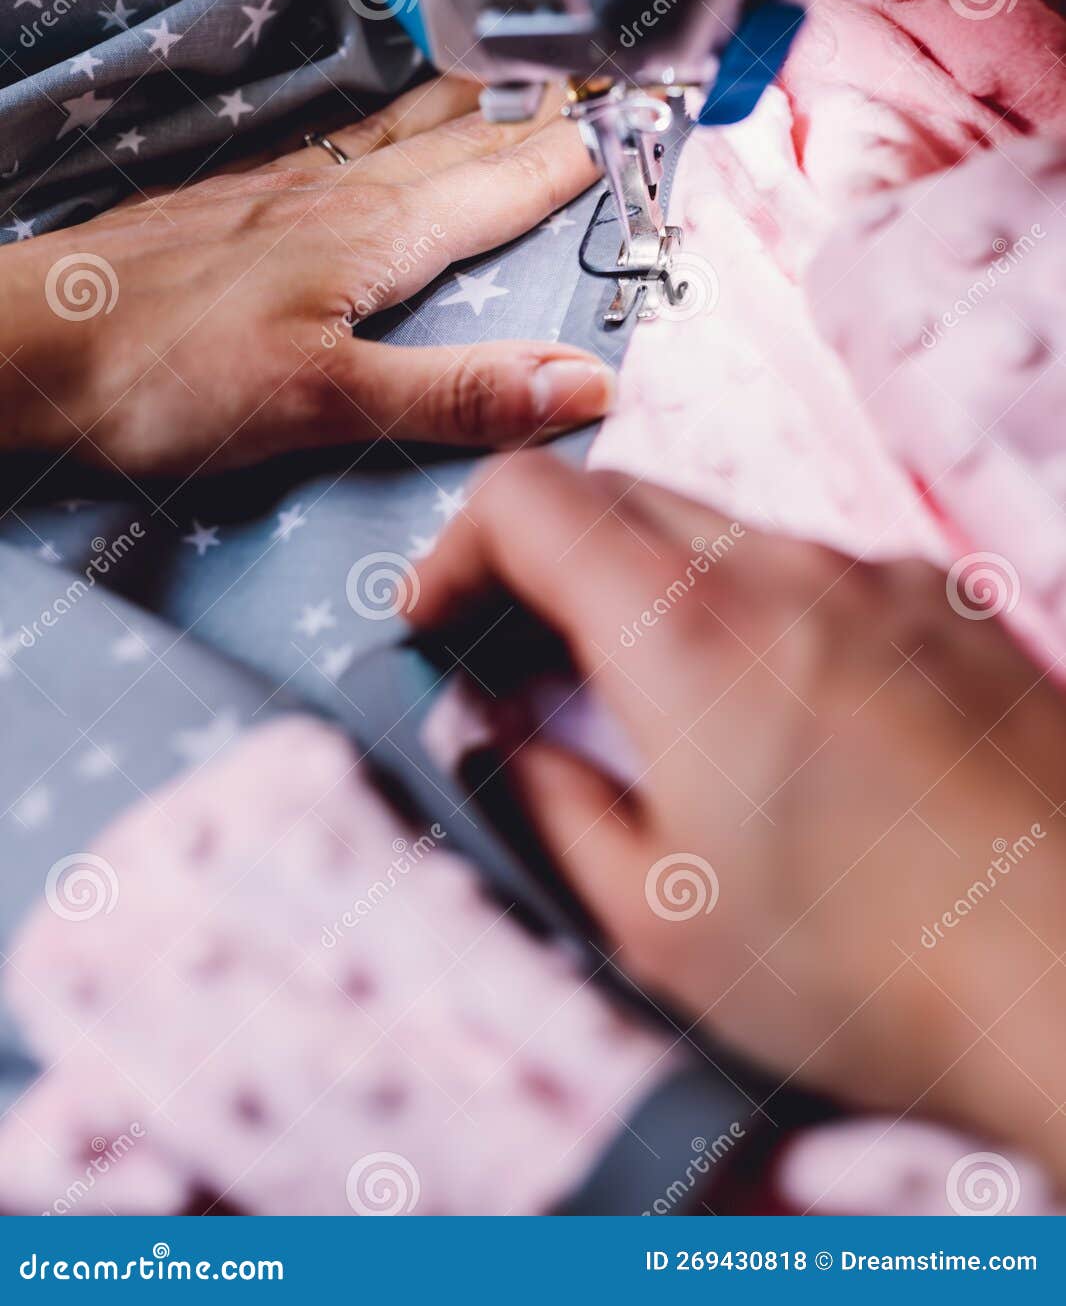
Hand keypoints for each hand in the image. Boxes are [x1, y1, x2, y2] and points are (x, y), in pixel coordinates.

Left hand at [0, 77, 611, 475]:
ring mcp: (286, 191)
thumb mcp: (321, 402)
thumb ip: (456, 393)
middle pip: (471, 142)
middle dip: (550, 113)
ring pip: (410, 133)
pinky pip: (349, 147)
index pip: (511, 181)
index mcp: (375, 235)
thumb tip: (585, 384)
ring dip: (480, 108)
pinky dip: (400, 127)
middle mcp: (339, 195)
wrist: (24, 343)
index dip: (585, 152)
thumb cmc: (158, 374)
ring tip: (529, 84)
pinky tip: (389, 133)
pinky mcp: (241, 204)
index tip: (653, 119)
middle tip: (613, 86)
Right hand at [414, 454, 1065, 1178]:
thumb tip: (494, 738)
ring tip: (663, 712)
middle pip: (619, 495)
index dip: (455, 549)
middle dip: (546, 563)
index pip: (528, 500)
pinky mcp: (952, 608)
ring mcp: (885, 579)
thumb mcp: (658, 921)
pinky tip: (784, 722)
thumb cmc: (882, 974)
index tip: (443, 617)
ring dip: (656, 590)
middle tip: (528, 663)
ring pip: (721, 531)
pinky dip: (759, 611)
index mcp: (692, 635)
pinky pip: (818, 569)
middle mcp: (791, 571)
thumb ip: (546, 800)